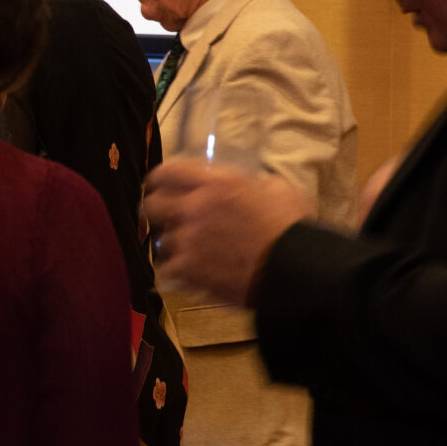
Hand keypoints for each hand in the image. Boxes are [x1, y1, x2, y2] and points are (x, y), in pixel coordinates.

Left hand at [140, 161, 309, 306]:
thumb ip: (254, 183)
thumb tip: (250, 185)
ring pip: (162, 240)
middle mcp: (195, 207)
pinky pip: (168, 269)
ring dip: (175, 245)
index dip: (159, 180)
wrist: (294, 269)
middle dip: (158, 211)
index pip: (167, 172)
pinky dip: (178, 272)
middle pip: (151, 205)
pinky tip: (192, 273)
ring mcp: (188, 239)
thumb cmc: (293, 227)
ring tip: (191, 251)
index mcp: (216, 183)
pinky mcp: (188, 269)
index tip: (160, 187)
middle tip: (168, 219)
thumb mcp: (280, 190)